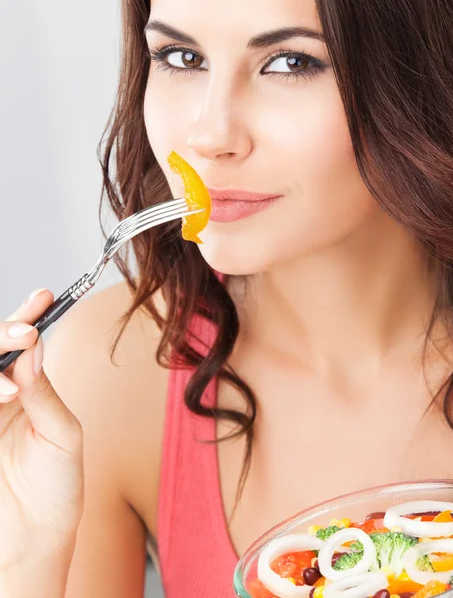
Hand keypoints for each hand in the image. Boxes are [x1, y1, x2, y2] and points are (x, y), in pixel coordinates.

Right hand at [0, 288, 83, 572]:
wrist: (33, 542)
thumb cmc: (57, 489)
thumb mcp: (61, 436)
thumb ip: (43, 393)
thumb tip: (35, 349)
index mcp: (24, 394)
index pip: (20, 347)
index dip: (26, 319)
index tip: (44, 297)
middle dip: (3, 335)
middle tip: (24, 333)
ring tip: (12, 377)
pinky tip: (1, 393)